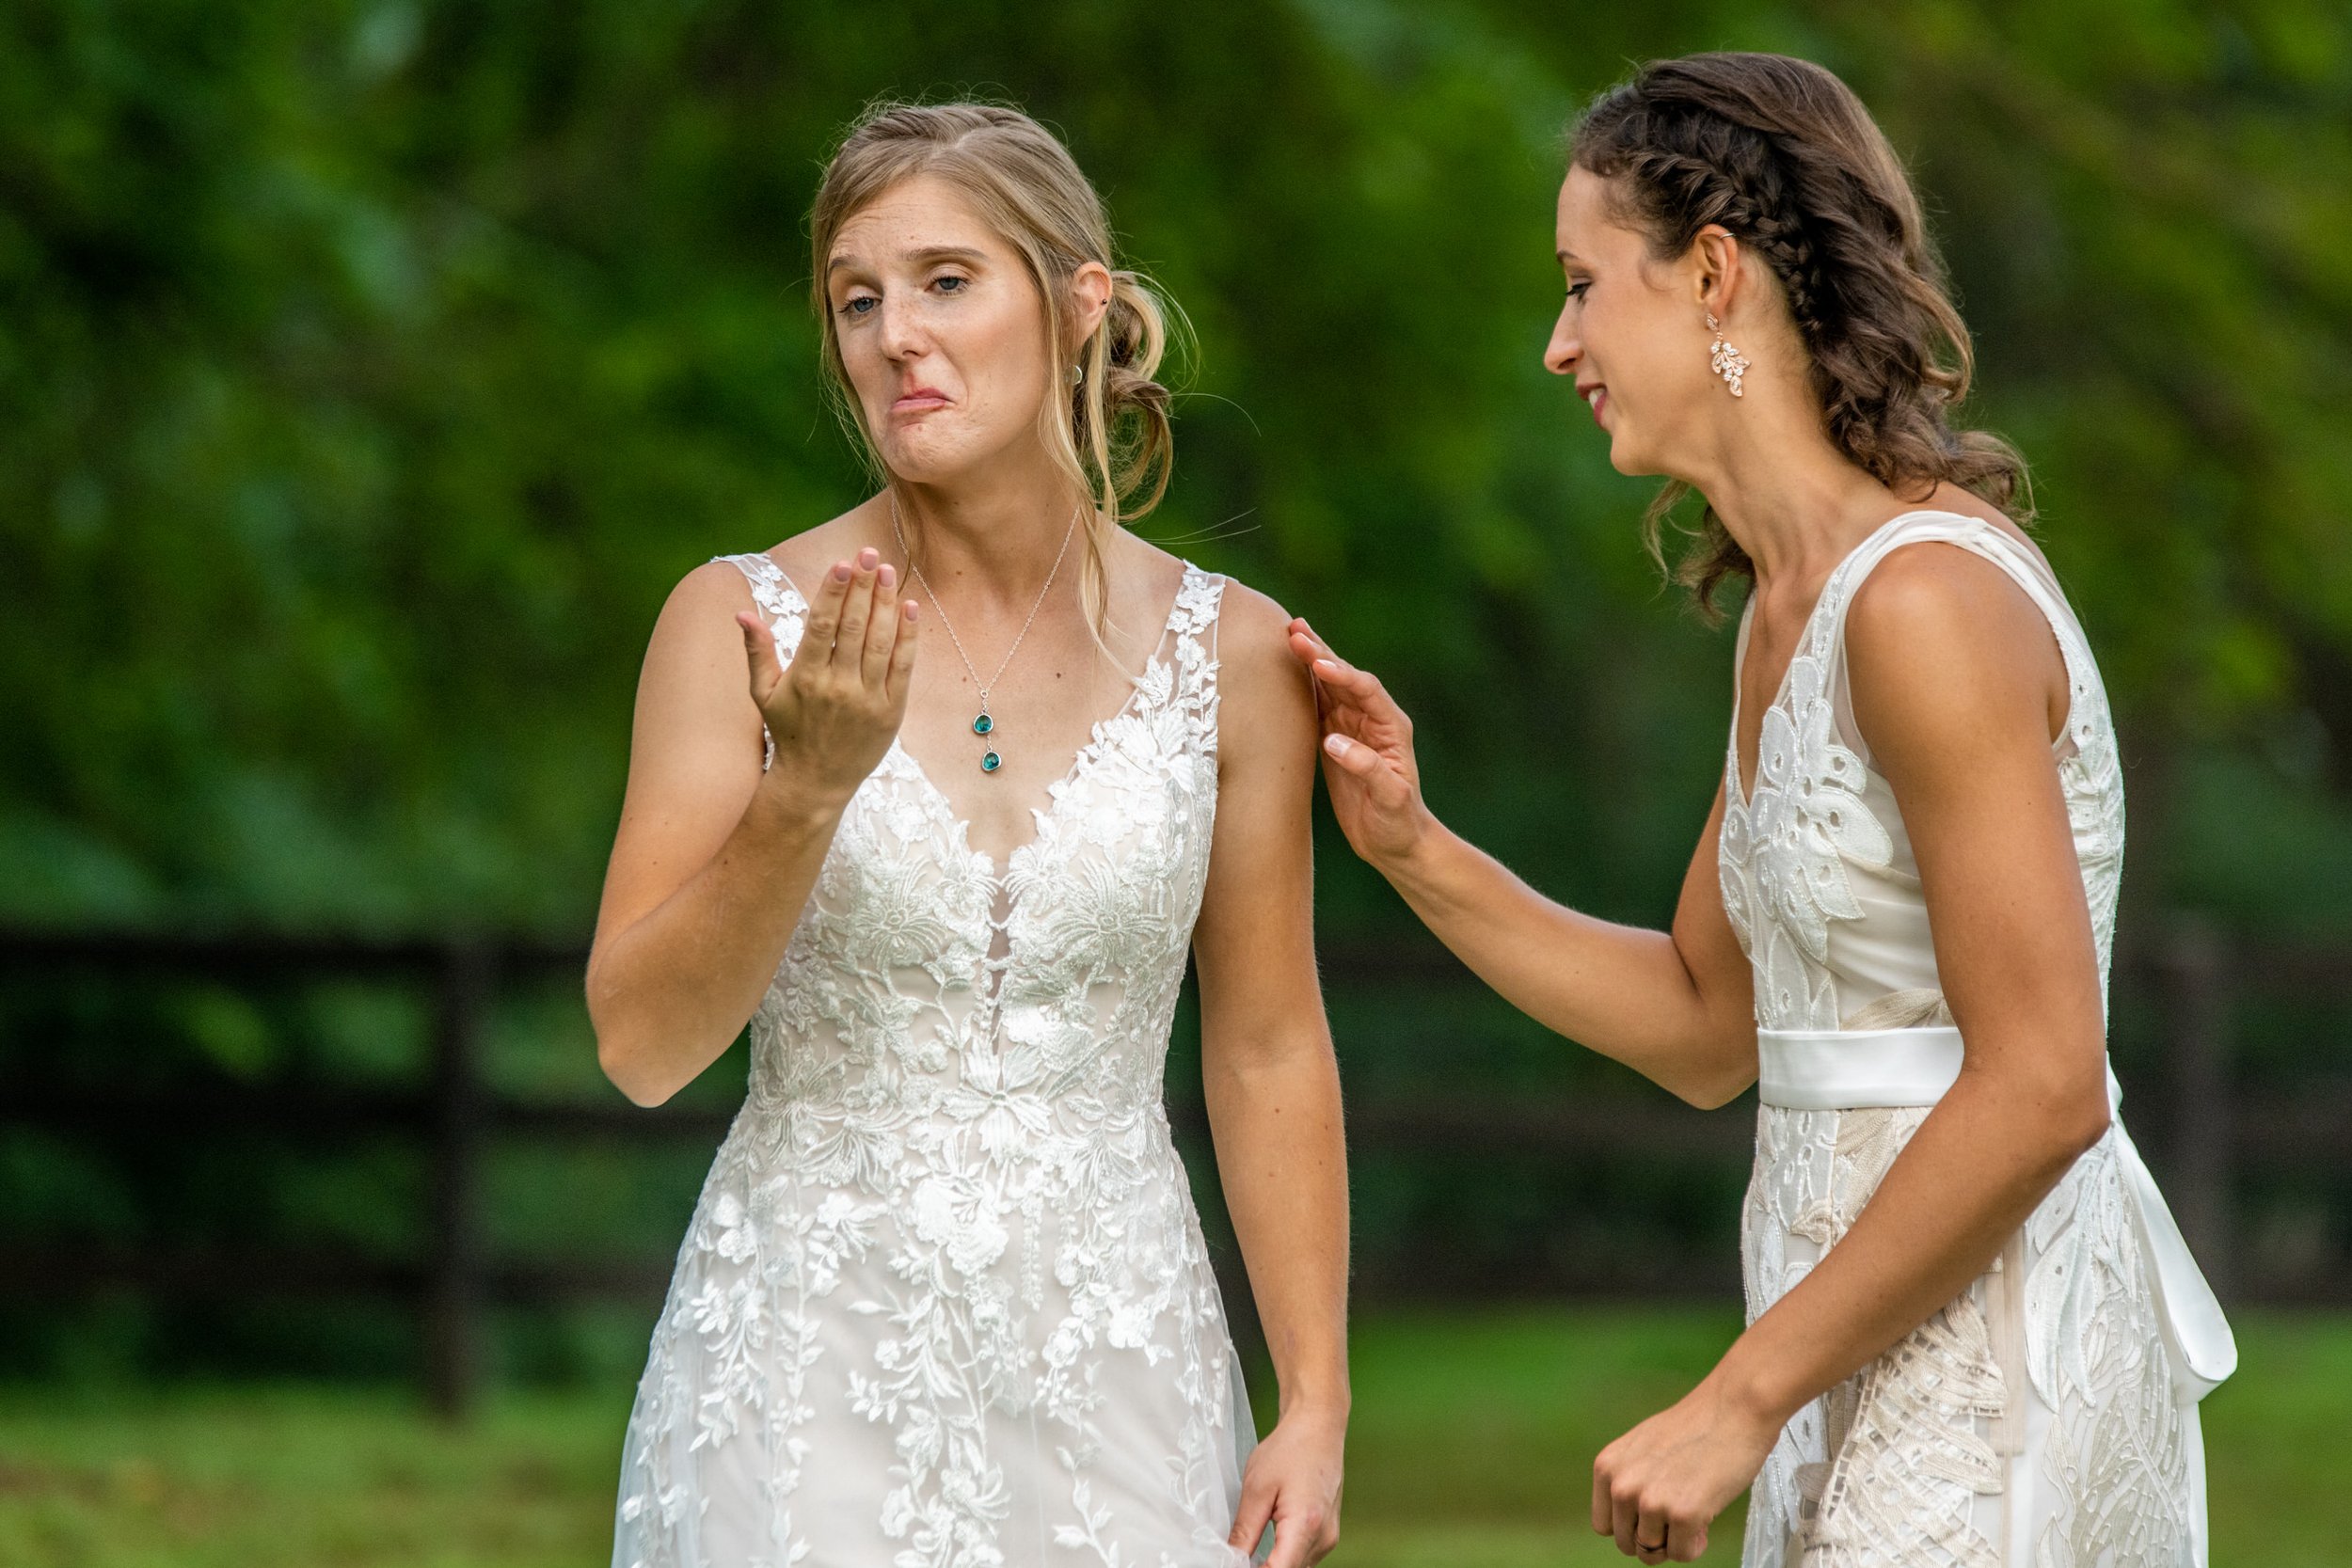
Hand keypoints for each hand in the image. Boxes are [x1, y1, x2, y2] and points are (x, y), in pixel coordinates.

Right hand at [738, 547, 917, 807]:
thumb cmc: (787, 731)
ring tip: (888, 571)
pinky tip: (909, 607)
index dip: (833, 591)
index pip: (821, 625)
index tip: (843, 562)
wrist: (816, 780)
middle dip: (863, 586)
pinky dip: (908, 636)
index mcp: (805, 678)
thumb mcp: (764, 694)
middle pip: (854, 627)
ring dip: (886, 603)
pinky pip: (903, 666)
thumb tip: (742, 613)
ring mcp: (867, 699)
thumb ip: (757, 651)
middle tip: (869, 553)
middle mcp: (837, 687)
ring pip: (881, 642)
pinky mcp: (891, 711)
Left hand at [1226, 1402, 1343, 1566]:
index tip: (1231, 1564)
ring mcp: (1328, 1538)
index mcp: (1305, 1525)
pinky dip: (1283, 1556)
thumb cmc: (1290, 1448)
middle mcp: (1323, 1538)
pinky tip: (1266, 1543)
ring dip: (1272, 1564)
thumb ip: (1244, 1532)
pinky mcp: (1327, 1534)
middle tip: (1234, 1557)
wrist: (1318, 1426)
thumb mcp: (1257, 1489)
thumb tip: (1230, 1561)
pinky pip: (1303, 1557)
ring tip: (1246, 1552)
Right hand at [1284, 618, 1432, 868]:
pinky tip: (1287, 669)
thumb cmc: (1399, 822)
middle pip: (1344, 678)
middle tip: (1294, 629)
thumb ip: (1367, 768)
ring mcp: (1352, 727)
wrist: (1394, 842)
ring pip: (1328, 686)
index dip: (1342, 674)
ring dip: (1310, 661)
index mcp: (1391, 726)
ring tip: (1289, 634)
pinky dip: (1302, 685)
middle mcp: (1372, 719)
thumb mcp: (1391, 798)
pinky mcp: (1335, 739)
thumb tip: (1333, 742)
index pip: (1365, 690)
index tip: (1318, 664)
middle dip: (1320, 653)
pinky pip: (1317, 706)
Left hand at [1590, 1374, 1778, 1561]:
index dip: (1631, 1526)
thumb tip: (1631, 1519)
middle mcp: (1621, 1486)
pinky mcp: (1682, 1514)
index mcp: (1607, 1467)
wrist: (1735, 1408)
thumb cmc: (1695, 1427)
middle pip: (1626, 1543)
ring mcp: (1650, 1502)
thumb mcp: (1643, 1447)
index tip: (1653, 1514)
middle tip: (1678, 1516)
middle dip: (1653, 1538)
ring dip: (1674, 1542)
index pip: (1604, 1525)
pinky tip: (1706, 1519)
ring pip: (1651, 1553)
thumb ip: (1629, 1478)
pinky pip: (1681, 1554)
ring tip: (1694, 1515)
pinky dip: (1694, 1546)